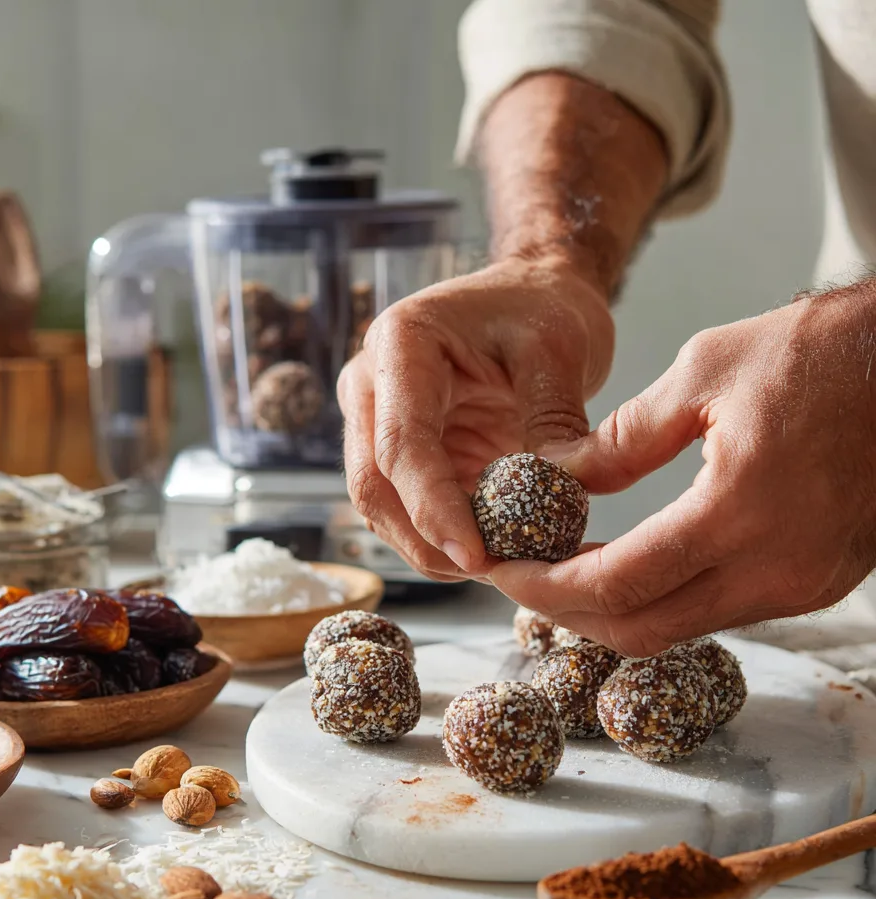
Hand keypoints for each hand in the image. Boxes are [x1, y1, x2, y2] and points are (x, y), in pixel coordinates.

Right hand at [338, 257, 613, 580]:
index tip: (477, 557)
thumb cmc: (542, 306)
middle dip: (425, 541)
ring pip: (381, 506)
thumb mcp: (560, 351)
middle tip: (489, 574)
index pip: (401, 445)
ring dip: (429, 546)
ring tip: (495, 567)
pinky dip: (442, 535)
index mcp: (401, 345)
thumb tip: (553, 503)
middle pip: (373, 485)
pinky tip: (488, 550)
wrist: (532, 290)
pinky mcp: (399, 449)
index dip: (433, 510)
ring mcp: (377, 419)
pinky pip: (407, 505)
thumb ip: (554, 424)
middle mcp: (372, 384)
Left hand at [491, 282, 875, 655]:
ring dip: (611, 610)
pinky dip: (659, 600)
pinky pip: (717, 613)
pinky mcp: (815, 584)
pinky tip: (625, 566)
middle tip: (518, 579)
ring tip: (560, 571)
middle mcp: (775, 571)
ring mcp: (801, 586)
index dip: (545, 586)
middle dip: (565, 612)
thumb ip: (624, 438)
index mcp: (740, 513)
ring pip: (678, 629)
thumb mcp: (707, 371)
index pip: (615, 584)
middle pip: (640, 631)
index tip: (499, 569)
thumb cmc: (823, 352)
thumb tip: (559, 479)